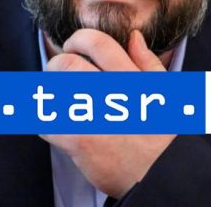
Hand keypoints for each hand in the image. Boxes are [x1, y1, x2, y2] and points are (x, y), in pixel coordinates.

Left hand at [40, 29, 174, 197]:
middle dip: (56, 65)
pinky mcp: (78, 141)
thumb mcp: (164, 92)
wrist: (160, 175)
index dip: (78, 39)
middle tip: (58, 72)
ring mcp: (92, 118)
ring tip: (56, 98)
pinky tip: (58, 125)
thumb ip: (147, 62)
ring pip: (51, 91)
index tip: (73, 46)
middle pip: (66, 64)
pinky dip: (46, 123)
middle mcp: (110, 94)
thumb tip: (134, 36)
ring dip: (49, 93)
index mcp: (130, 79)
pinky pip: (46, 123)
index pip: (97, 43)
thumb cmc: (161, 133)